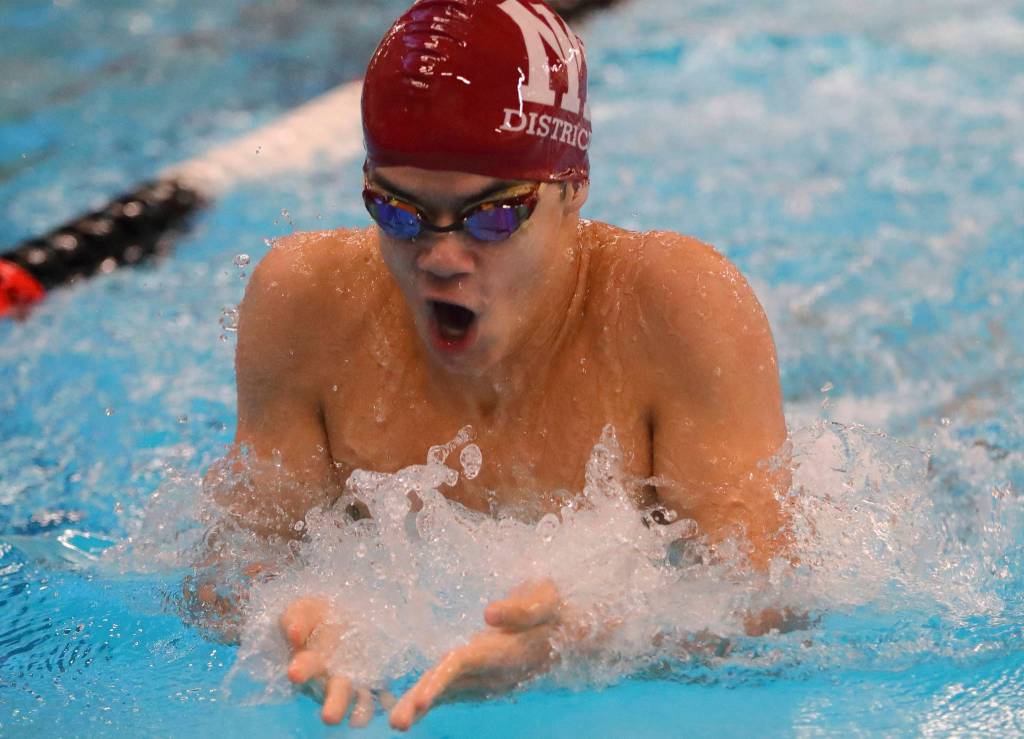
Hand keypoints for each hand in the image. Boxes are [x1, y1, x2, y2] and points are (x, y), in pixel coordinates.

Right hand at [280, 597, 393, 725]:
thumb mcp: (303, 610)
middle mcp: (330, 676)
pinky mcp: (374, 679)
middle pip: (333, 692)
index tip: (294, 673)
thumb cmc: (316, 617)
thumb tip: (294, 633)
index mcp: (309, 661)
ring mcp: (353, 680)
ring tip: (360, 719)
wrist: (342, 616)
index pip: (304, 667)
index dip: (301, 669)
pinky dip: (383, 699)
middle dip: (333, 704)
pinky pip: (379, 693)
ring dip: (359, 708)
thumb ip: (296, 619)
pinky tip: (389, 702)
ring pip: (356, 698)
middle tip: (329, 717)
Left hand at [389, 580, 561, 730]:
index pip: (465, 665)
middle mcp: (494, 671)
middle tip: (397, 722)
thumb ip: (521, 609)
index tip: (420, 700)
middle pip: (451, 684)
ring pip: (451, 690)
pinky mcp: (484, 678)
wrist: (571, 632)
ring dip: (422, 704)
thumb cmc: (555, 610)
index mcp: (505, 651)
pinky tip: (413, 707)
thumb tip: (489, 614)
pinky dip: (432, 696)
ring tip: (397, 722)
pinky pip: (455, 689)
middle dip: (423, 701)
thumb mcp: (546, 600)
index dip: (441, 681)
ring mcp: (489, 679)